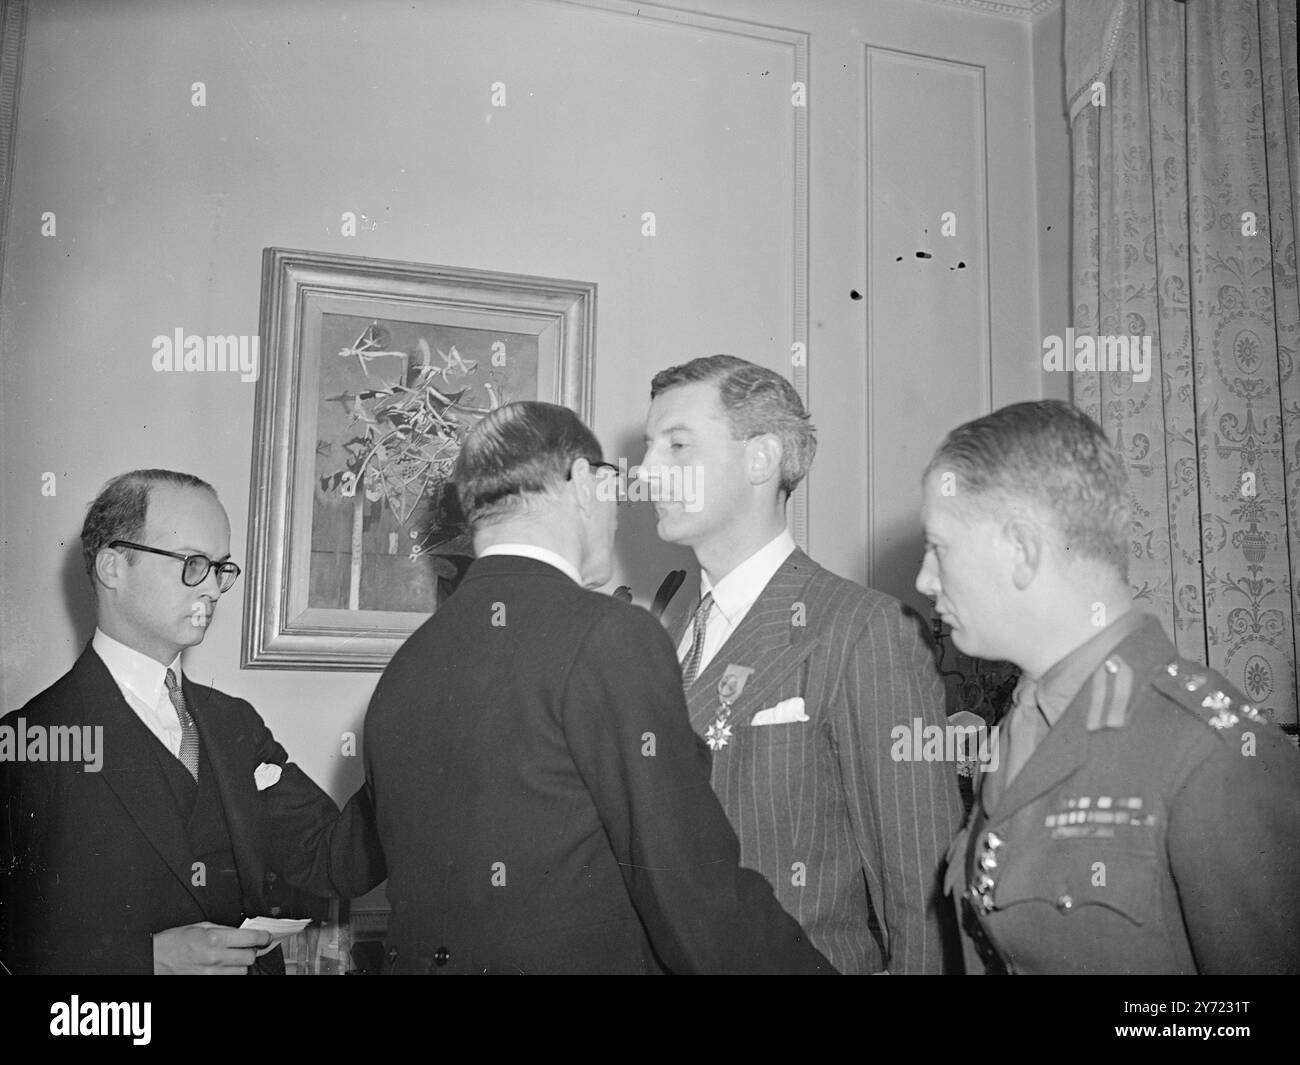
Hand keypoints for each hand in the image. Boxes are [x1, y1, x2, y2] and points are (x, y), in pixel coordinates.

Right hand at [152, 922, 272, 973]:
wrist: (155, 959)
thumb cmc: (174, 942)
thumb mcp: (200, 926)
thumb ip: (224, 929)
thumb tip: (242, 931)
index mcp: (215, 938)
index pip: (251, 938)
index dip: (263, 937)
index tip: (266, 937)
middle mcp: (216, 957)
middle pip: (250, 957)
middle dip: (250, 951)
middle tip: (245, 947)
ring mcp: (212, 973)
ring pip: (242, 971)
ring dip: (240, 964)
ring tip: (230, 958)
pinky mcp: (207, 982)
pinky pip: (229, 980)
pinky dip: (230, 974)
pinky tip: (224, 967)